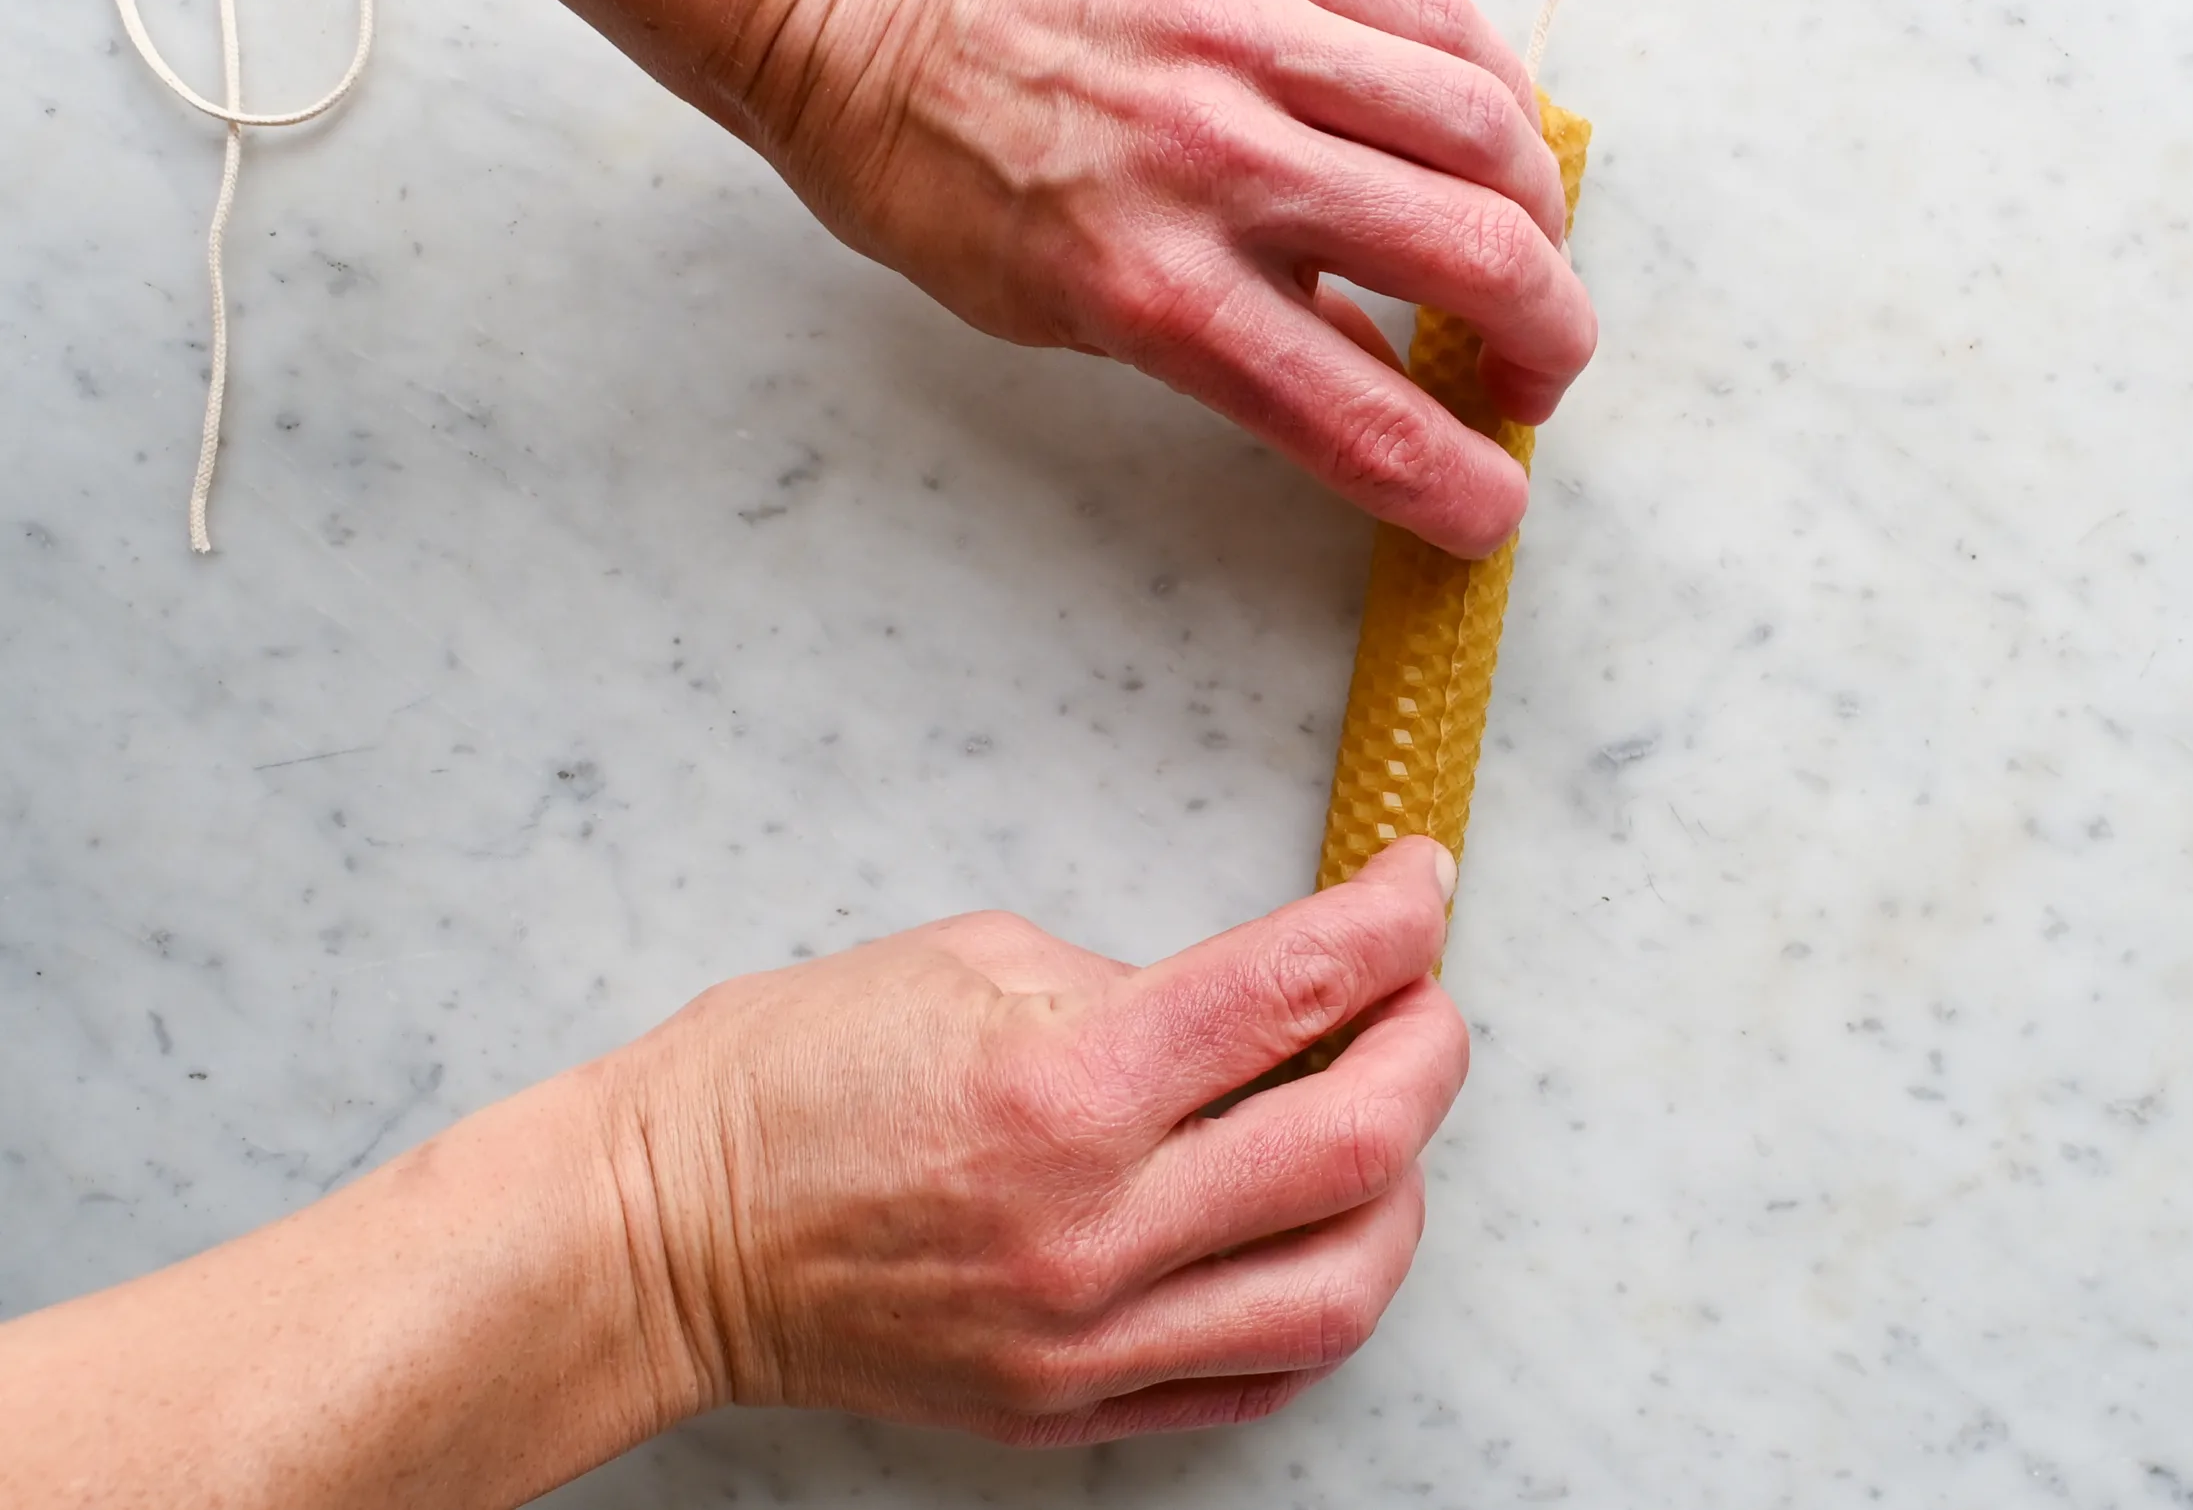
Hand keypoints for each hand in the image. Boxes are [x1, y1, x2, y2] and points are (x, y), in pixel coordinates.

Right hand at [593, 835, 1468, 1443]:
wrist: (661, 1236)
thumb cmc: (787, 1080)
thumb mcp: (969, 964)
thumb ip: (1138, 987)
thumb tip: (1260, 1006)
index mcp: (1063, 1089)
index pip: (1292, 993)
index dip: (1389, 924)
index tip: (1418, 886)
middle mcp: (1091, 1228)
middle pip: (1358, 1147)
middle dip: (1428, 1049)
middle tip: (1420, 997)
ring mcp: (1086, 1339)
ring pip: (1340, 1288)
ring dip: (1399, 1189)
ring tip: (1380, 1123)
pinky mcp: (1068, 1408)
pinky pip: (1258, 1377)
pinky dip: (1320, 1298)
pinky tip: (1319, 1232)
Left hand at [730, 0, 1598, 555]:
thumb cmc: (927, 161)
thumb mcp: (1055, 309)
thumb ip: (1227, 346)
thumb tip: (1378, 376)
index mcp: (1145, 285)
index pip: (1361, 419)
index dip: (1458, 488)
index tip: (1488, 510)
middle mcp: (1212, 160)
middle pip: (1475, 260)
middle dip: (1548, 342)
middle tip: (1532, 371)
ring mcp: (1246, 32)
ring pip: (1486, 129)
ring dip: (1542, 216)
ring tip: (1520, 248)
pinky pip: (1437, 14)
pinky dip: (1493, 91)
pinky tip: (1485, 135)